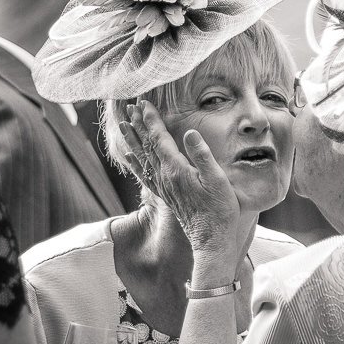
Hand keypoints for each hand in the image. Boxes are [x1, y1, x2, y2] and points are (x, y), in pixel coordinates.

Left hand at [114, 100, 252, 271]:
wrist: (211, 240)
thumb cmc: (219, 210)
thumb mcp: (217, 180)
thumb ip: (201, 155)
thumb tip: (189, 132)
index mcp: (176, 169)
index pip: (159, 139)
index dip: (151, 120)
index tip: (144, 104)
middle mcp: (164, 177)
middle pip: (147, 145)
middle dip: (139, 124)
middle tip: (130, 107)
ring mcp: (162, 187)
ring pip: (142, 158)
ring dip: (133, 139)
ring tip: (124, 125)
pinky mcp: (164, 195)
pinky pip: (144, 175)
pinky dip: (135, 162)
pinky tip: (129, 156)